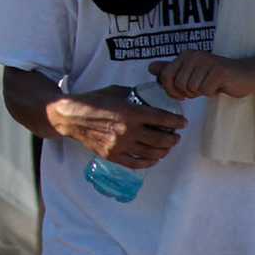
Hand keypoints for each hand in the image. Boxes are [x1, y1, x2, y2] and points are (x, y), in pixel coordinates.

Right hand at [55, 86, 186, 169]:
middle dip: (173, 138)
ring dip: (164, 151)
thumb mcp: (115, 91)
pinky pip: (136, 163)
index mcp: (130, 112)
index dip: (176, 121)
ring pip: (151, 153)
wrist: (71, 117)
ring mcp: (120, 145)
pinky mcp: (113, 155)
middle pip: (160, 139)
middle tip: (176, 136)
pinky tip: (154, 159)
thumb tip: (148, 96)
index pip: (161, 119)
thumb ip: (133, 95)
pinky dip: (148, 162)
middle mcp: (127, 131)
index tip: (183, 122)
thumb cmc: (92, 101)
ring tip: (167, 147)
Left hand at [150, 52, 254, 101]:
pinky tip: (219, 86)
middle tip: (201, 89)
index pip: (166, 75)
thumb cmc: (218, 76)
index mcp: (186, 55)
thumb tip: (150, 67)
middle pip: (178, 84)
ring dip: (201, 92)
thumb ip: (171, 70)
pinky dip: (212, 93)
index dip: (170, 90)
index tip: (180, 94)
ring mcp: (207, 62)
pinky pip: (205, 90)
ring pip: (191, 88)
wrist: (247, 75)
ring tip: (211, 85)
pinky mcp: (218, 71)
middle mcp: (195, 55)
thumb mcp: (192, 73)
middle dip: (188, 92)